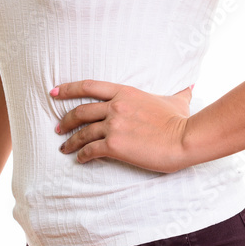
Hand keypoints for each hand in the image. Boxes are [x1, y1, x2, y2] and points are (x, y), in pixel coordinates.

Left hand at [50, 79, 193, 172]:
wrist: (184, 138)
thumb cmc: (181, 120)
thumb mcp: (177, 101)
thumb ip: (179, 93)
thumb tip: (190, 86)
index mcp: (125, 92)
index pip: (89, 86)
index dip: (68, 88)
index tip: (54, 92)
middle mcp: (115, 106)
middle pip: (80, 111)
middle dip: (65, 119)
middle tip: (58, 127)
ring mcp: (113, 125)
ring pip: (82, 132)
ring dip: (70, 141)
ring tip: (64, 148)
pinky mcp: (114, 145)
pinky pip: (90, 150)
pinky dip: (82, 155)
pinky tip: (80, 160)